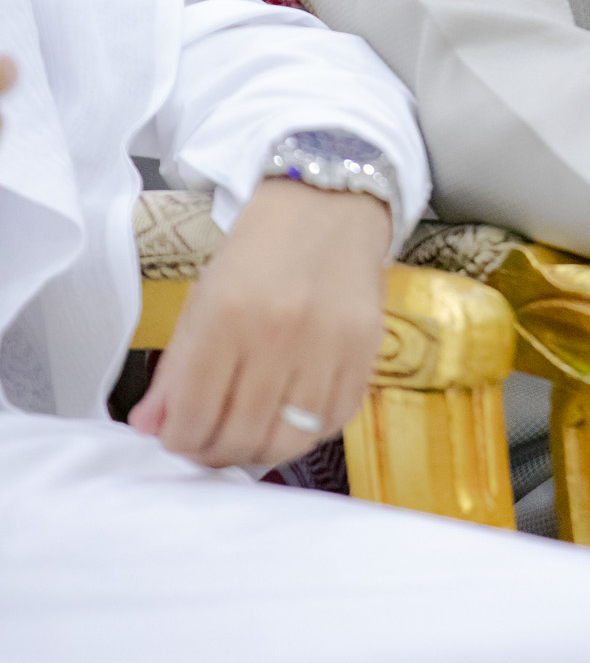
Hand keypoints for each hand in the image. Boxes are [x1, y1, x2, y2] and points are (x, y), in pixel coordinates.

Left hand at [129, 179, 390, 468]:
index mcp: (226, 315)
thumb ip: (176, 368)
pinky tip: (289, 418)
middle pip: (240, 435)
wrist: (327, 209)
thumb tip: (150, 428)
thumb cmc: (257, 254)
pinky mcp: (365, 353)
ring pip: (288, 441)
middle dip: (214, 453)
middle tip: (209, 444)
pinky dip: (306, 433)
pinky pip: (332, 423)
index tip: (178, 437)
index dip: (179, 440)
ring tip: (248, 438)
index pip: (193, 413)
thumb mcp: (203, 299)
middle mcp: (278, 334)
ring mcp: (327, 347)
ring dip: (260, 452)